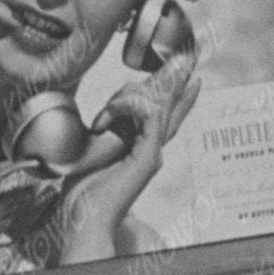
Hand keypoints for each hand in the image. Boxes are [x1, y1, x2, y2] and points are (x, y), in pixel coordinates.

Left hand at [56, 31, 199, 259]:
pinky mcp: (149, 156)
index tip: (188, 75)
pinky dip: (131, 104)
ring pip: (158, 105)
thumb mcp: (93, 154)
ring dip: (131, 95)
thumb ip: (105, 134)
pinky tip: (114, 110)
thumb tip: (103, 117)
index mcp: (143, 150)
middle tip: (189, 54)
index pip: (166, 115)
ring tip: (114, 100)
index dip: (179, 94)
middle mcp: (153, 150)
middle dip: (179, 79)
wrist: (84, 220)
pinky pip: (149, 114)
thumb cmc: (83, 194)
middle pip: (171, 106)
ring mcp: (153, 153)